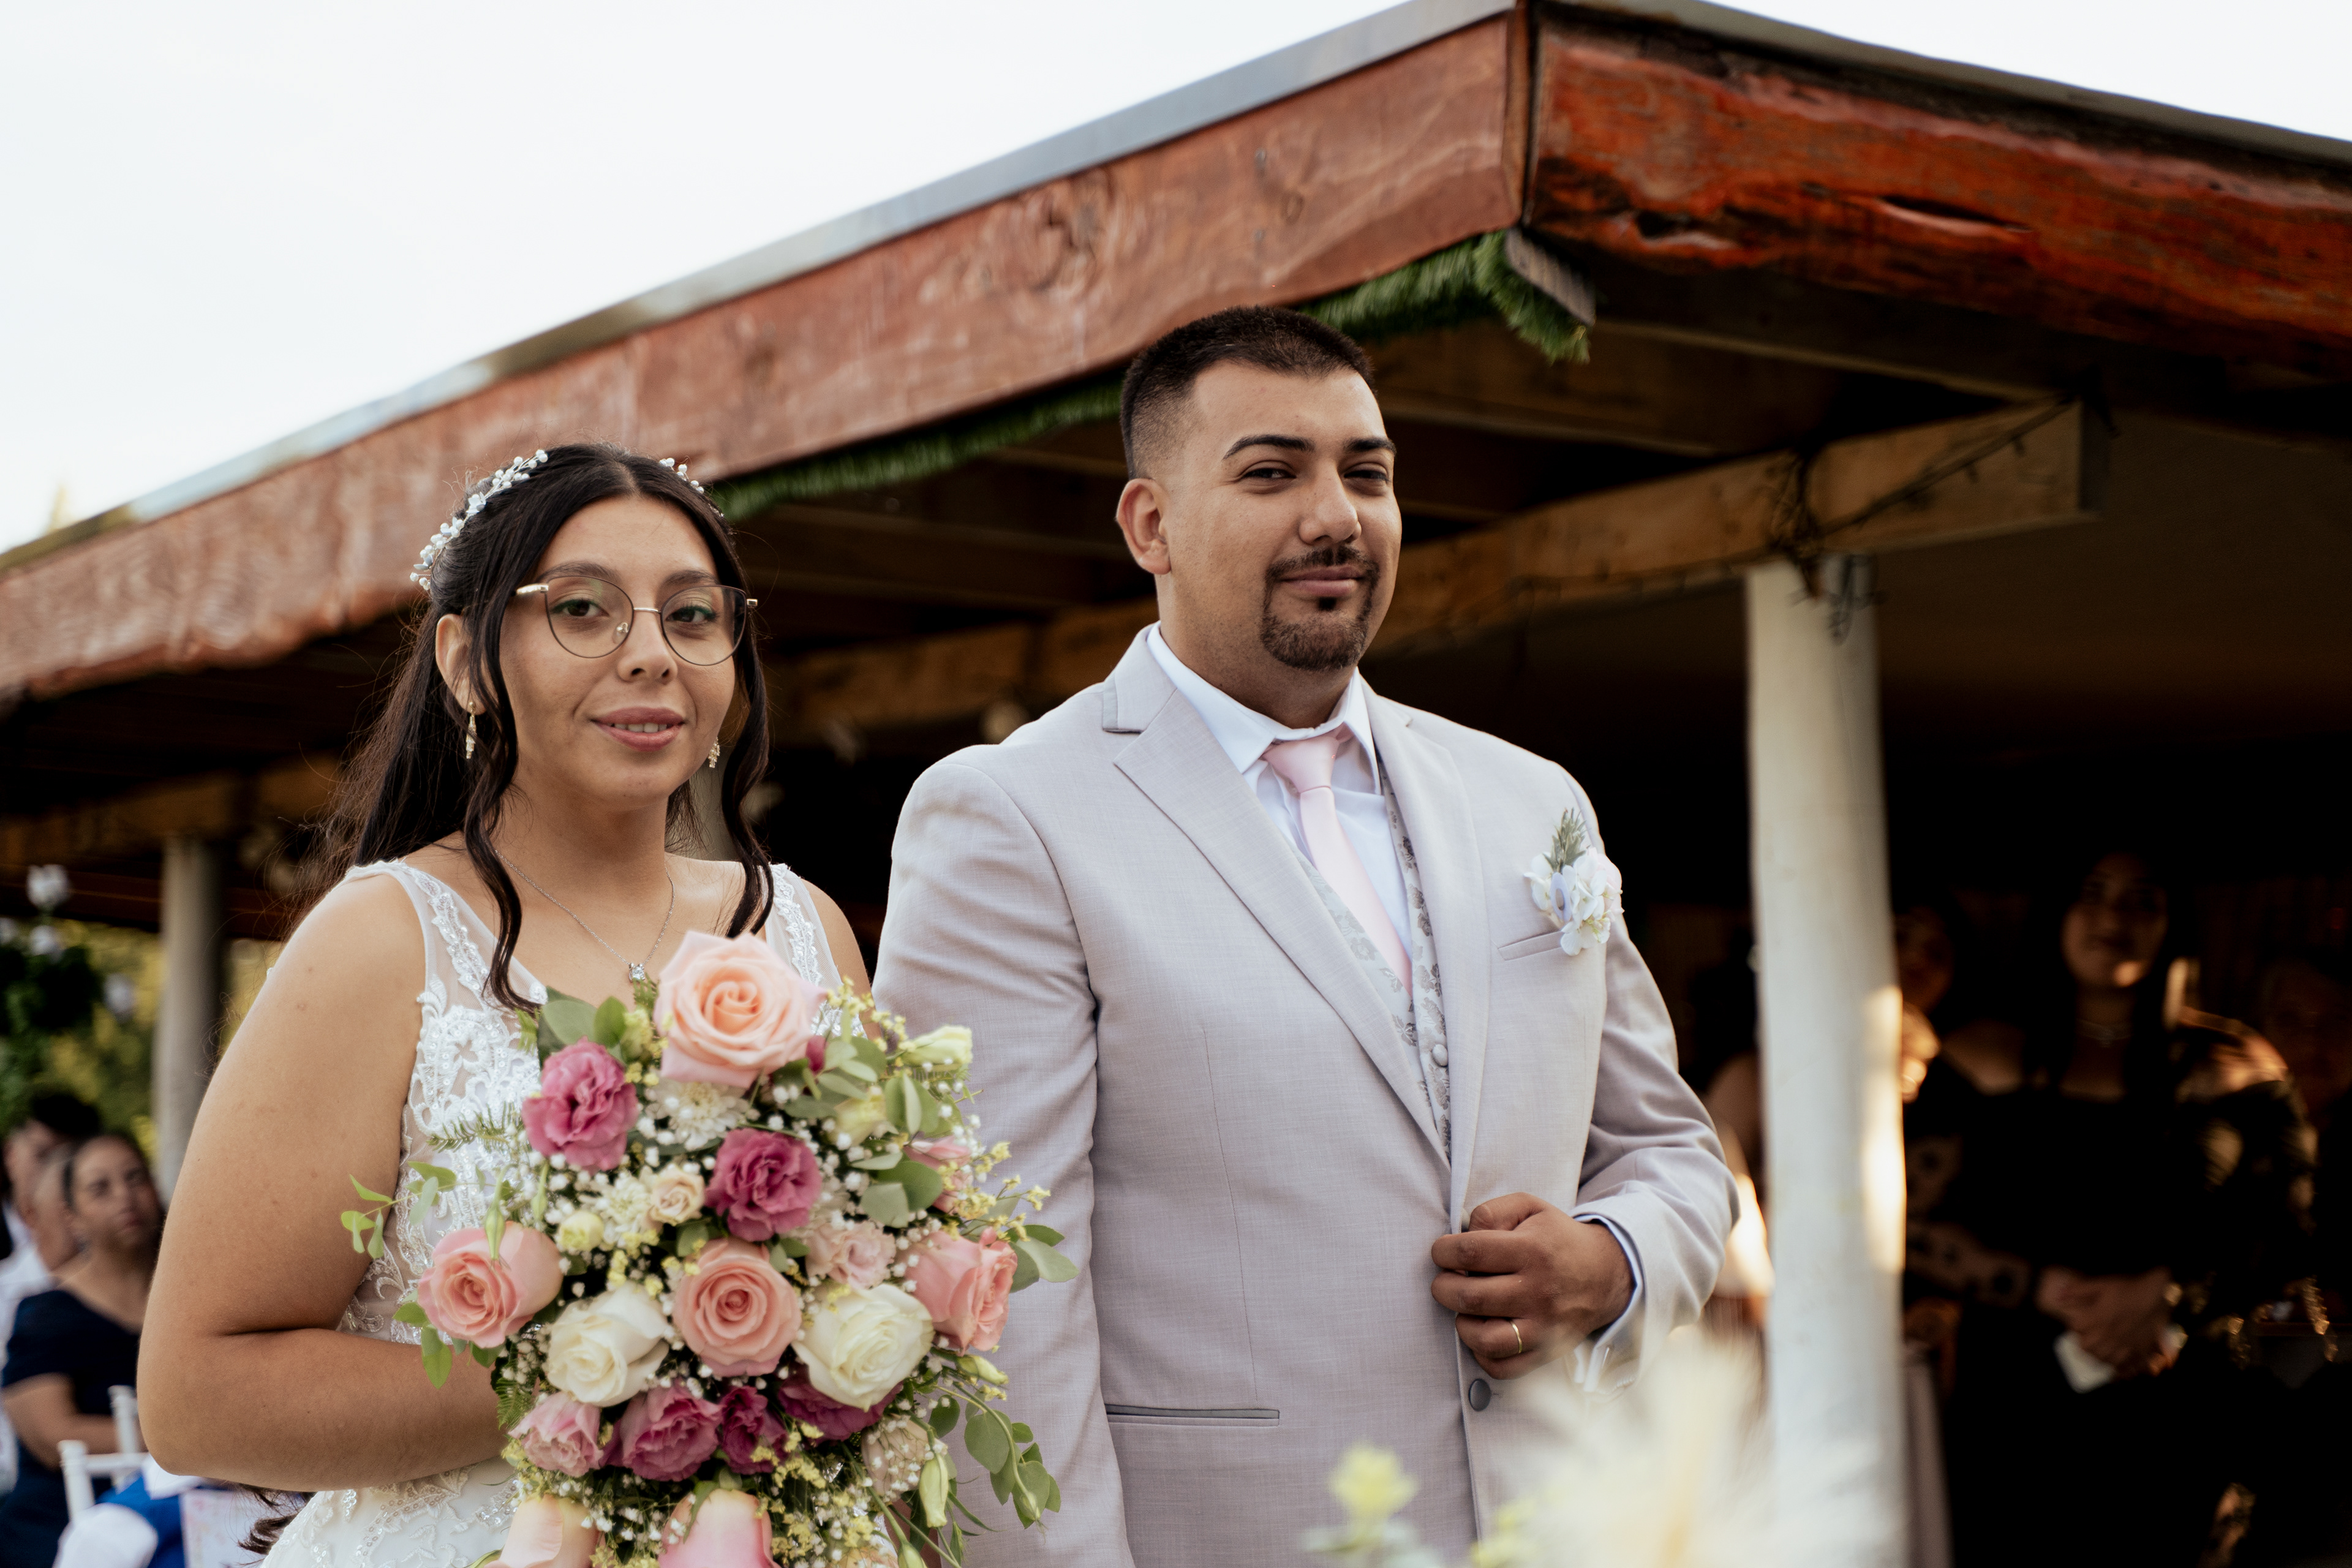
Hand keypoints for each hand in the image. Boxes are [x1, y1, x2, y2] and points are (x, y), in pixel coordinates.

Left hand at [1429, 1193, 1631, 1378]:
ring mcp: (1543, 1326)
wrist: (1606, 1273)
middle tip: (1446, 1281)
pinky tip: (1482, 1332)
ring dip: (1461, 1324)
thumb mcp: (1529, 1207)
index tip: (1441, 1252)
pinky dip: (1482, 1355)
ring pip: (1485, 1339)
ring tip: (1465, 1309)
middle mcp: (1538, 1290)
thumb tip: (1461, 1236)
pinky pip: (1503, 1367)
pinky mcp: (1546, 1351)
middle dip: (1443, 1288)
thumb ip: (1491, 1212)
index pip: (1470, 1252)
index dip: (1443, 1251)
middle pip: (1471, 1297)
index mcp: (1532, 1250)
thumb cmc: (1556, 1238)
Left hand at [2037, 1265, 2178, 1378]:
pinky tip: (2117, 1372)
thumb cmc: (2129, 1288)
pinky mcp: (2141, 1351)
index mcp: (2097, 1319)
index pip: (2076, 1330)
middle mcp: (2110, 1336)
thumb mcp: (2101, 1284)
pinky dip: (2121, 1372)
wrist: (2159, 1294)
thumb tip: (2058, 1295)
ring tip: (2100, 1353)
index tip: (2078, 1323)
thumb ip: (2078, 1291)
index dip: (2075, 1327)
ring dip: (2099, 1358)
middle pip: (2088, 1349)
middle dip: (2084, 1345)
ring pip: (2106, 1361)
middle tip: (2087, 1340)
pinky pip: (2129, 1368)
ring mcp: (2126, 1346)